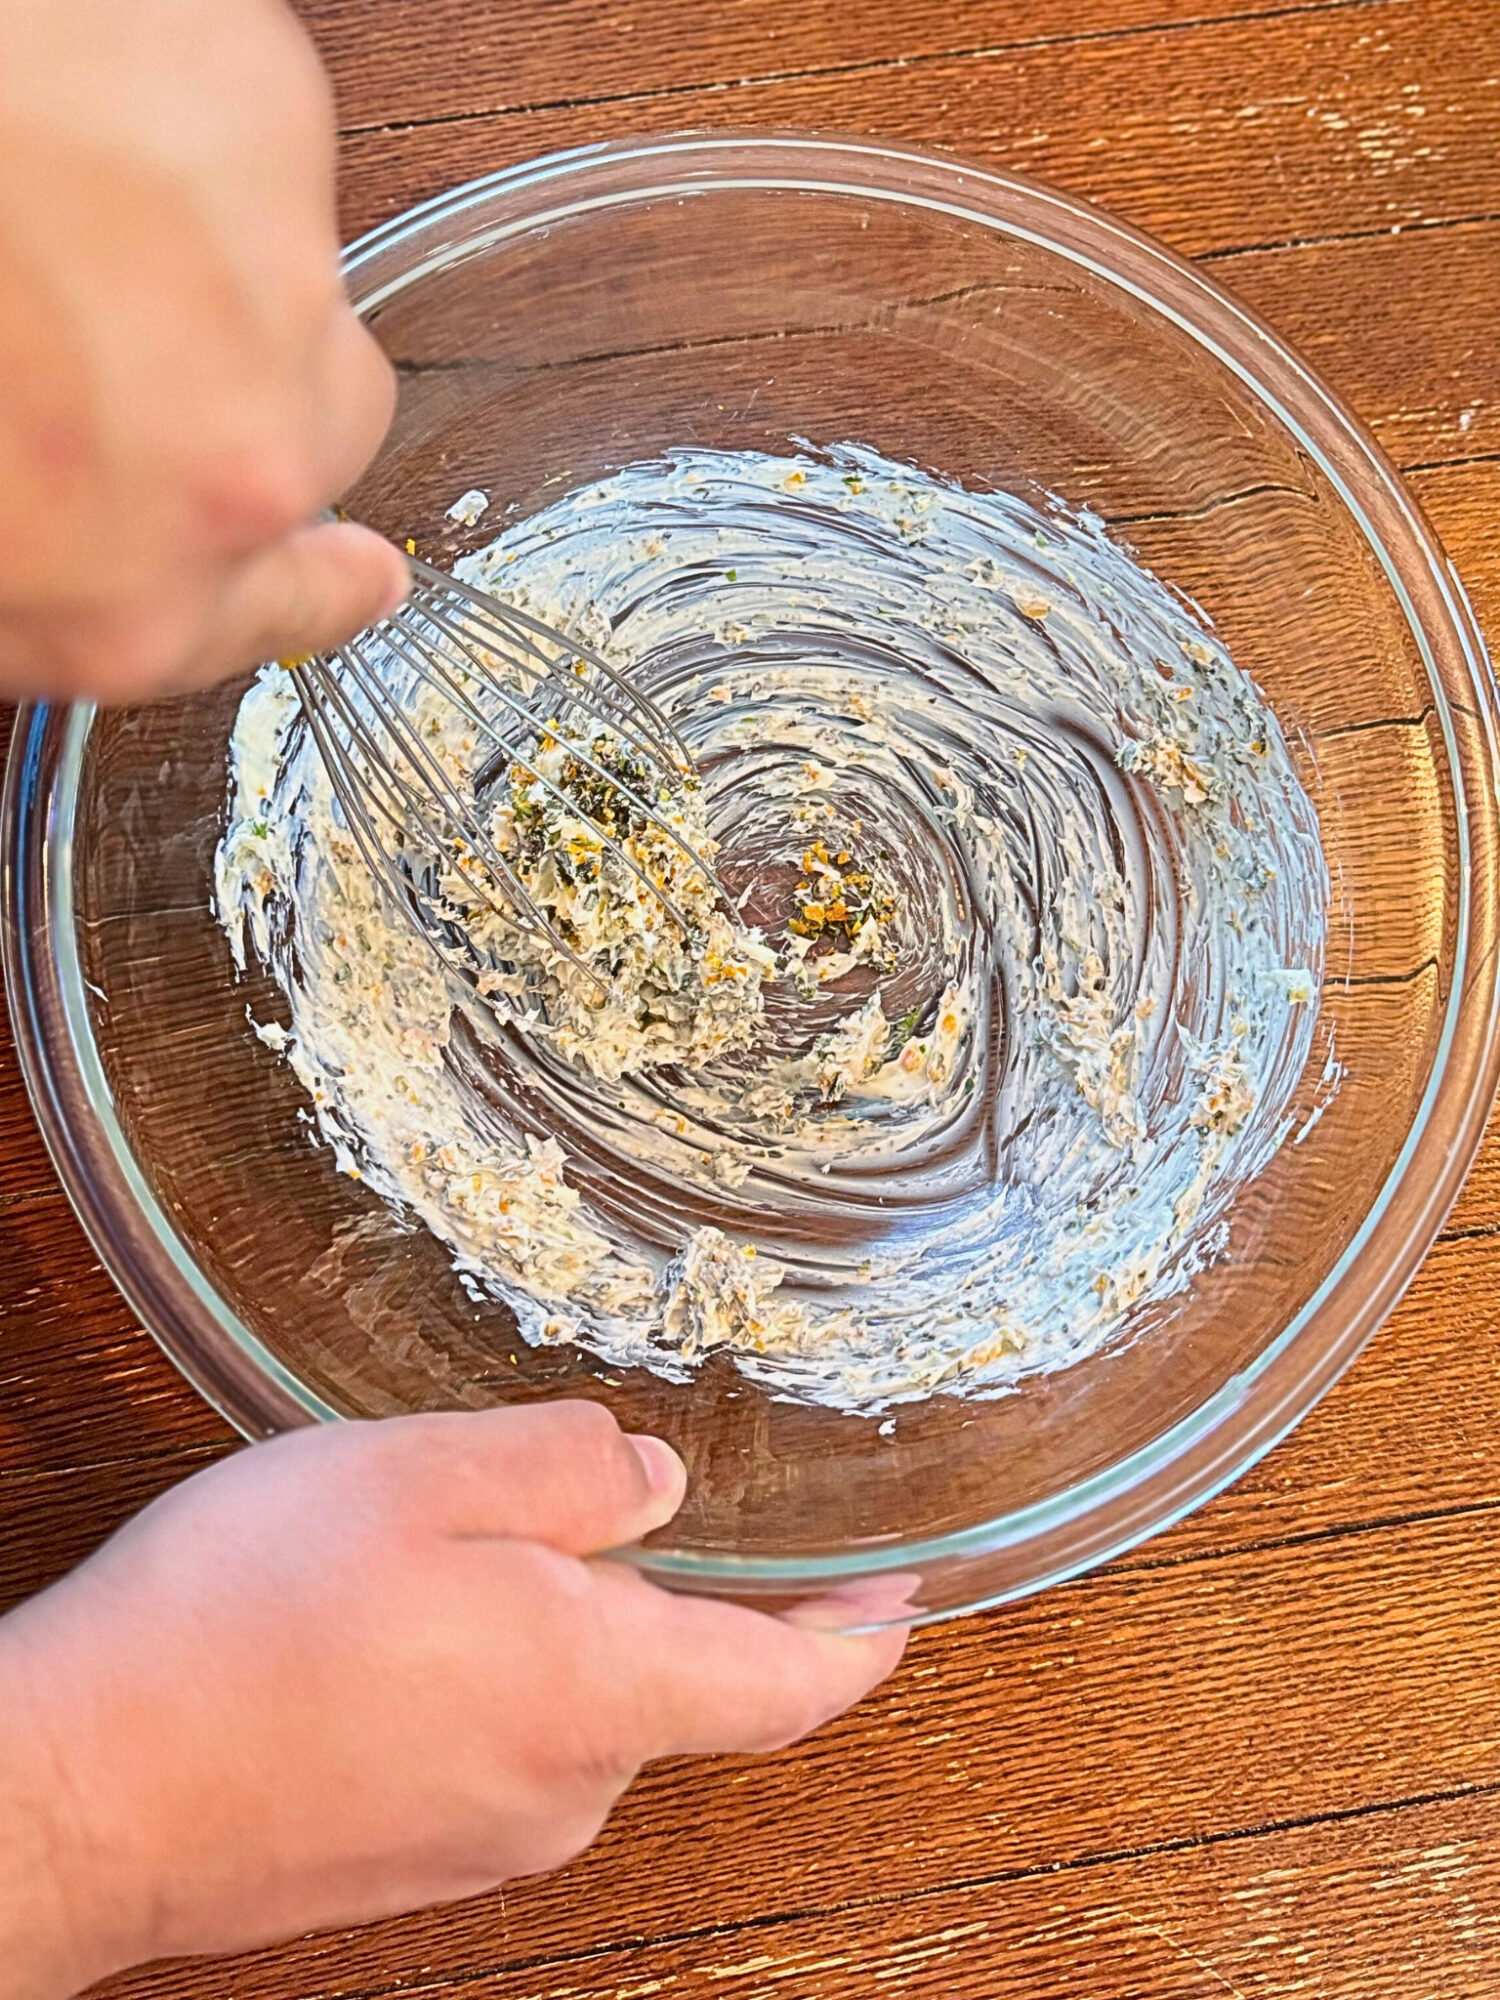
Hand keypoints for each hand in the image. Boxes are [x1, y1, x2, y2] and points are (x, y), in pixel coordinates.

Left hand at [0, 0, 407, 702]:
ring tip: (49, 188)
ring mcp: (265, 296)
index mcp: (127, 601)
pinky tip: (68, 107)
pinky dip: (177, 115)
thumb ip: (68, 581)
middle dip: (241, 369)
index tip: (353, 569)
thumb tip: (112, 569)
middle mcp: (231, 472)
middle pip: (322, 423)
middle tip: (105, 299)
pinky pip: (256, 136)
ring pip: (293, 272)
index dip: (319, 582)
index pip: (293, 611)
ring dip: (196, 238)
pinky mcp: (261, 123)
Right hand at [0, 1404, 906, 1996]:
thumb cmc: (242, 1625)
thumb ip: (566, 1468)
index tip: (905, 1594)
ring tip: (461, 1549)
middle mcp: (565, 1789)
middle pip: (674, 1683)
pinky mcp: (414, 1853)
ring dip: (558, 1629)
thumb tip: (658, 1484)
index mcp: (598, 1690)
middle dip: (659, 1593)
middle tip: (592, 1503)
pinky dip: (492, 1677)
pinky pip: (500, 1749)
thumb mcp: (418, 1475)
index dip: (863, 1641)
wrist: (79, 1790)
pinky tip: (402, 1628)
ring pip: (577, 1711)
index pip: (792, 1686)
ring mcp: (486, 1835)